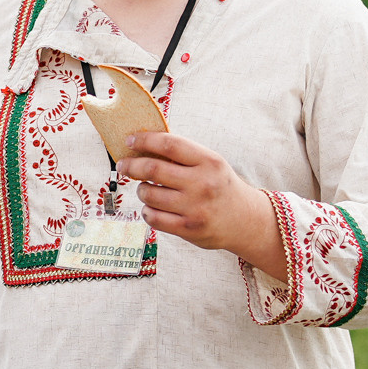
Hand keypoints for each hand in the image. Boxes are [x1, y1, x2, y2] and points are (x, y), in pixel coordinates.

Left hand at [118, 132, 273, 256]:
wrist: (245, 220)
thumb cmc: (220, 186)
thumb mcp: (211, 163)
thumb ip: (183, 155)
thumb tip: (144, 145)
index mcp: (209, 161)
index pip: (169, 144)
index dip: (145, 140)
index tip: (130, 140)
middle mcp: (202, 183)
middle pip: (153, 169)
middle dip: (131, 165)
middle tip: (123, 165)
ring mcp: (195, 207)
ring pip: (149, 194)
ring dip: (141, 190)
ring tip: (146, 188)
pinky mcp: (188, 228)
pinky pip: (153, 217)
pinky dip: (147, 210)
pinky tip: (152, 207)